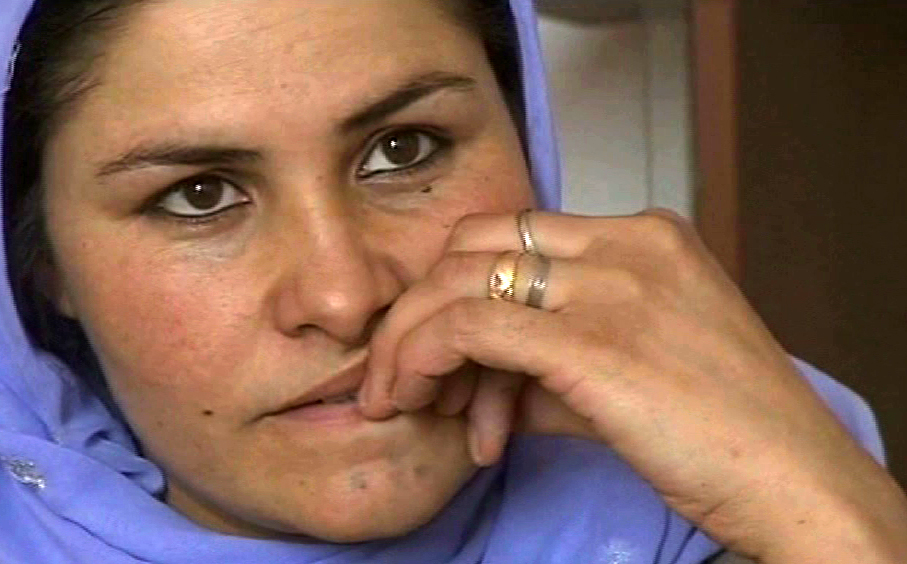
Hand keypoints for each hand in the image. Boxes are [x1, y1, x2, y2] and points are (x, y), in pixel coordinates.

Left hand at [359, 209, 906, 562]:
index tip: (442, 354)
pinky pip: (470, 327)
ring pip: (458, 281)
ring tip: (403, 401)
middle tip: (404, 374)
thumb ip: (551, 362)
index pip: (512, 235)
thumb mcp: (632, 372)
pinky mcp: (593, 341)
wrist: (793, 480)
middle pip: (472, 244)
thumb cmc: (725, 432)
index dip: (460, 289)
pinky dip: (426, 358)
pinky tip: (421, 402)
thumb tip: (477, 382)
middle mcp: (625, 244)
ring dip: (411, 341)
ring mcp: (611, 287)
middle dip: (421, 307)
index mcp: (644, 236)